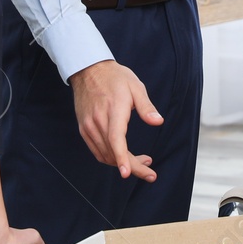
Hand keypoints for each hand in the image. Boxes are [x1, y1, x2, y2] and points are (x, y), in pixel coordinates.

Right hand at [70, 59, 161, 179]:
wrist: (88, 70)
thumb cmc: (114, 77)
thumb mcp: (135, 87)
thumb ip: (146, 107)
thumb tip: (158, 122)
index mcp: (113, 110)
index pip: (116, 139)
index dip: (122, 158)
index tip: (127, 173)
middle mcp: (98, 121)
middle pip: (113, 153)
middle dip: (132, 167)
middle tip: (150, 173)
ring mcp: (89, 127)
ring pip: (105, 155)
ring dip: (123, 163)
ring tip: (143, 161)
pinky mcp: (84, 129)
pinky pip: (97, 151)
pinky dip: (111, 158)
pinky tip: (124, 156)